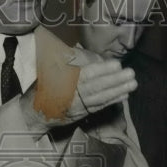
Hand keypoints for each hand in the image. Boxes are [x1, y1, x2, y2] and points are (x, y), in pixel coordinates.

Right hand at [20, 59, 136, 129]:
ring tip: (132, 84)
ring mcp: (77, 106)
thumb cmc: (42, 87)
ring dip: (117, 91)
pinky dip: (111, 101)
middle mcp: (71, 95)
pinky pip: (99, 107)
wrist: (33, 113)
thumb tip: (84, 51)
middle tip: (131, 74)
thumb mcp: (49, 70)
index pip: (86, 75)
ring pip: (100, 98)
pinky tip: (124, 96)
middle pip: (96, 87)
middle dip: (115, 81)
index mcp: (62, 82)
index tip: (117, 65)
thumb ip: (67, 62)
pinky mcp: (81, 114)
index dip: (102, 70)